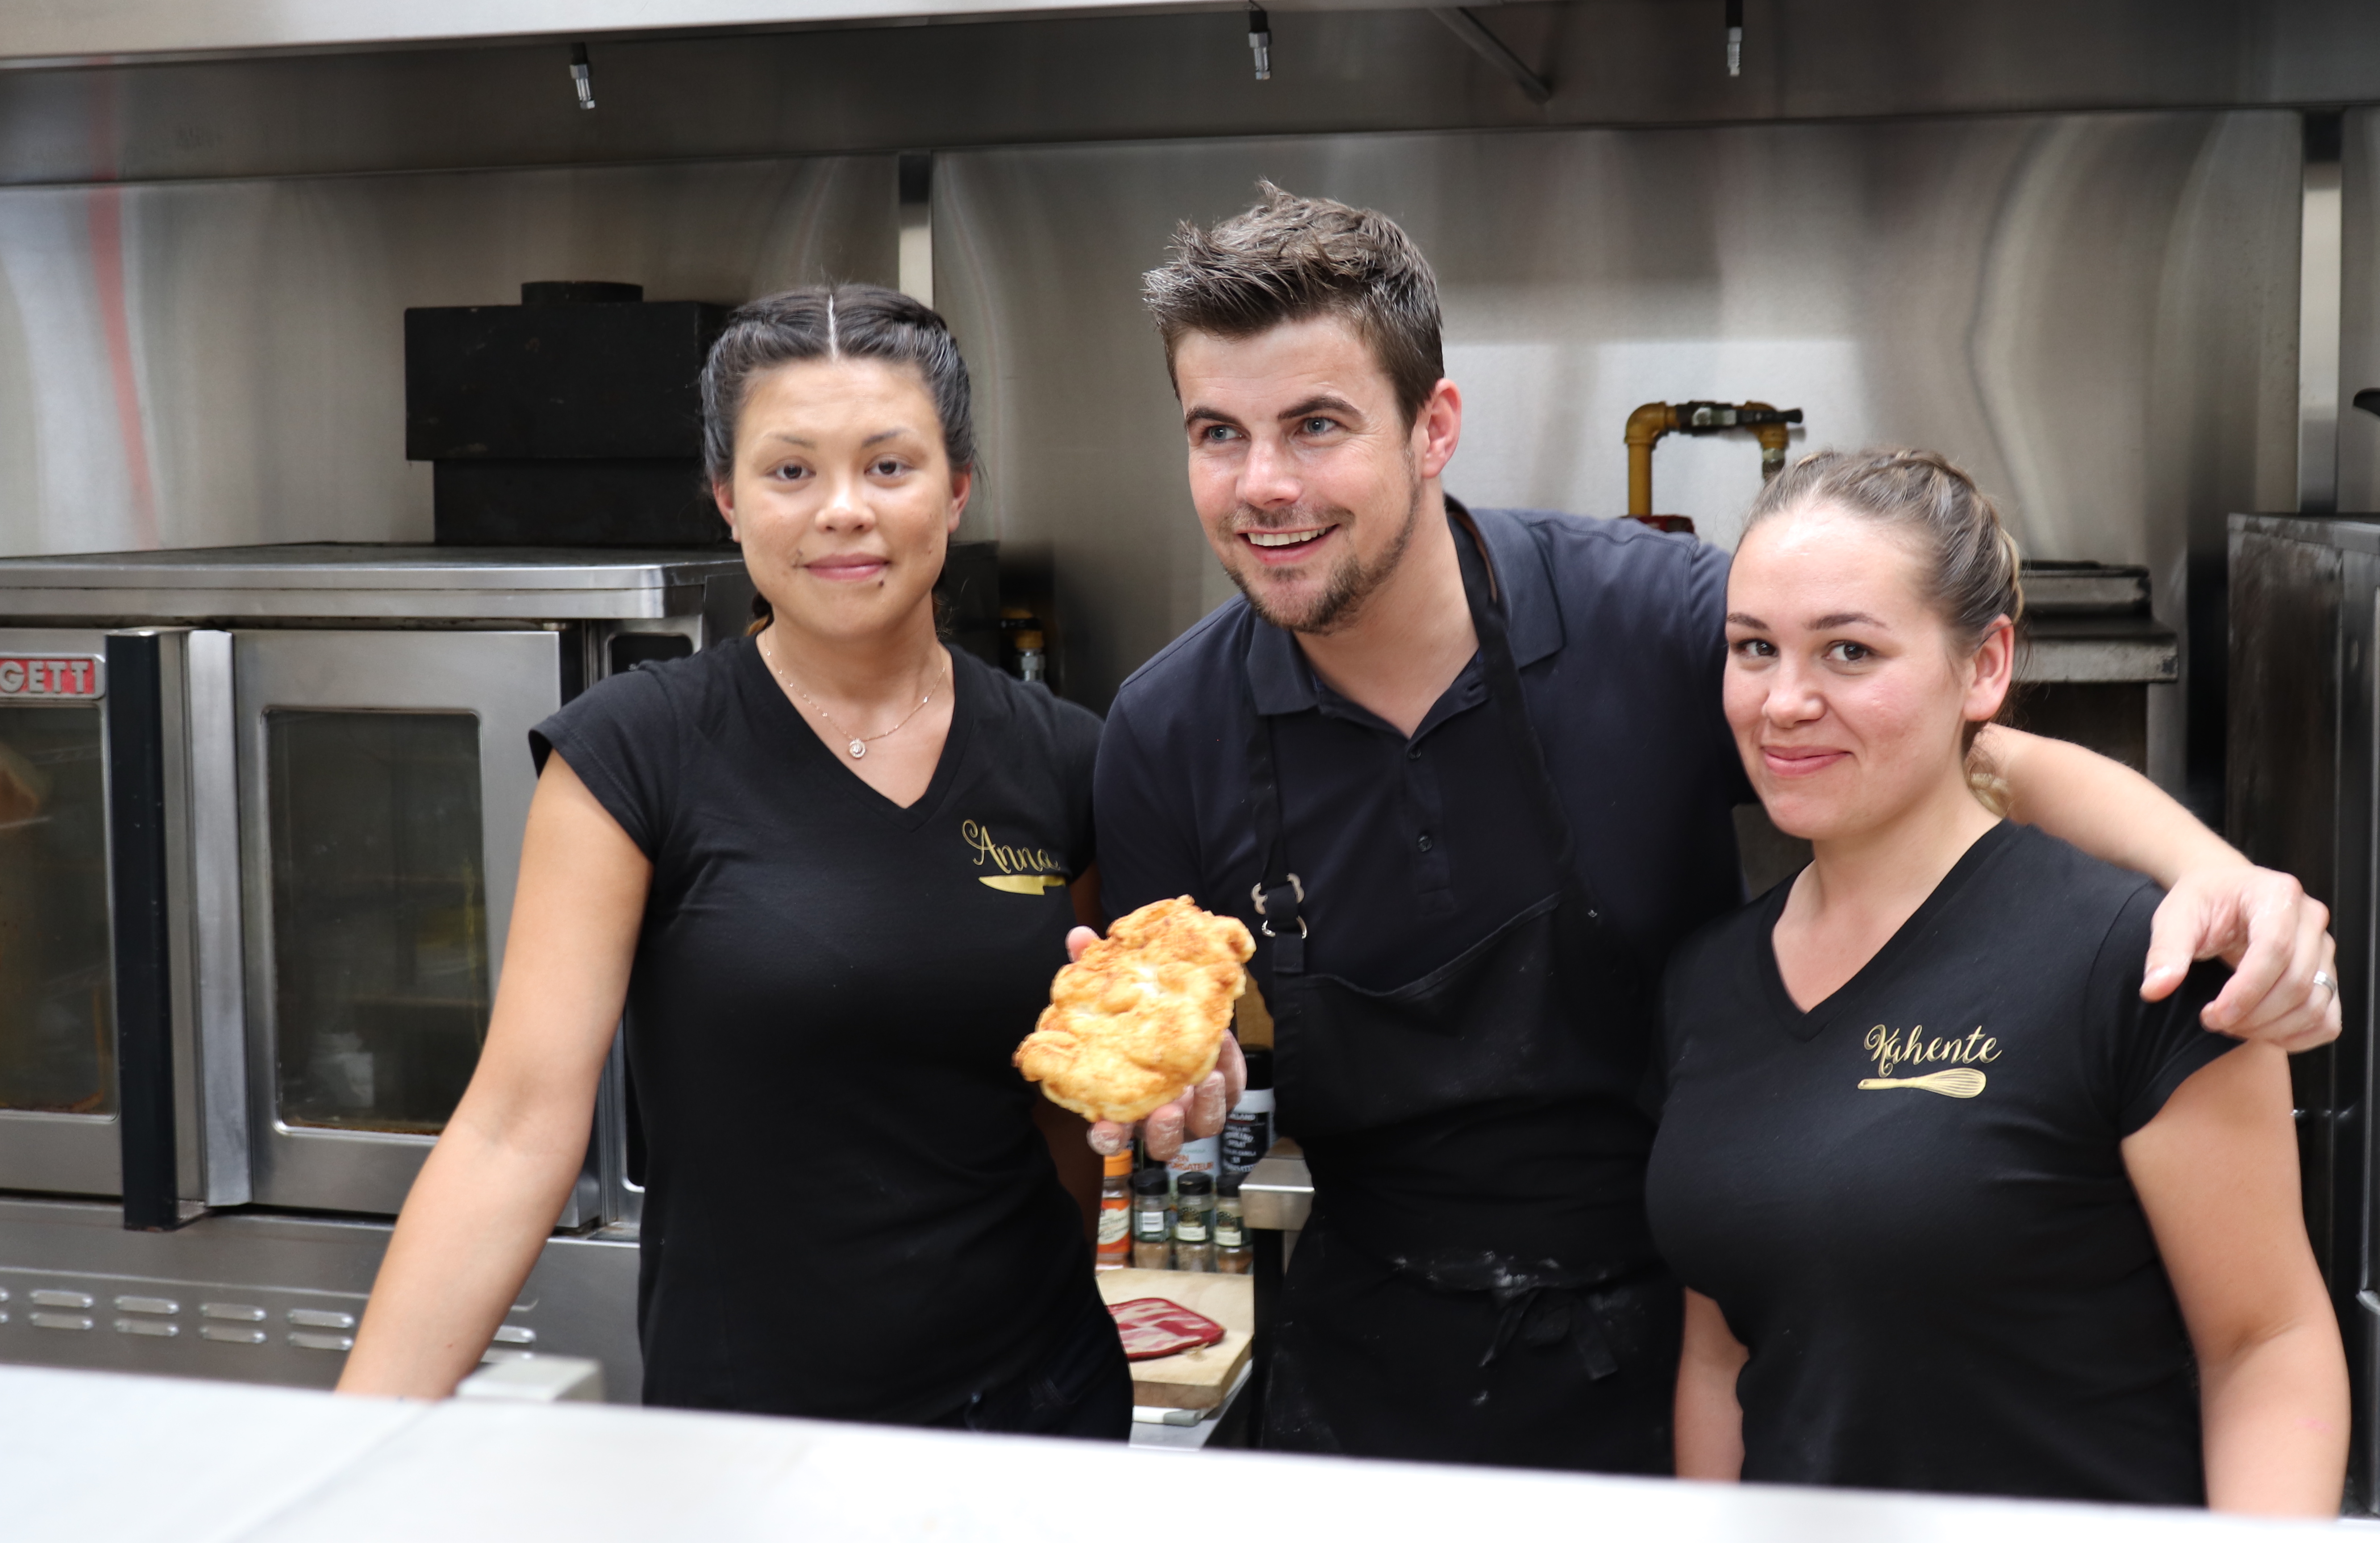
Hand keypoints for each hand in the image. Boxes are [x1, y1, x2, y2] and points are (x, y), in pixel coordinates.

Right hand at [1064, 925, 1249, 1160]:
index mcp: (1126, 1100)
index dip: (1108, 1137)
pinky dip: (1229, 1074)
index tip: (1108, 1127)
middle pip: (1161, 1142)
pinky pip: (1232, 1090)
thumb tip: (1079, 937)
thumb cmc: (1140, 1012)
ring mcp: (1196, 1103)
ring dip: (1203, 1106)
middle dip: (1163, 1130)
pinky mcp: (1226, 1086)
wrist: (1187, 1004)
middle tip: (1165, 1109)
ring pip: (1203, 1125)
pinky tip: (1222, 1051)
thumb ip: (1097, 970)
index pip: (1111, 1135)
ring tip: (1203, 1078)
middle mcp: (1160, 1110)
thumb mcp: (1118, 989)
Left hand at [2144, 866, 2339, 1050]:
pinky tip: (2260, 1032)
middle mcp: (2310, 919)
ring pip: (2315, 1005)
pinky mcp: (2325, 974)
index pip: (2275, 950)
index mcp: (2277, 894)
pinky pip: (2327, 1020)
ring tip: (2231, 1025)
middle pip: (2297, 983)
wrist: (2223, 892)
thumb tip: (2155, 989)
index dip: (2245, 991)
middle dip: (2253, 1015)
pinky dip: (2297, 1036)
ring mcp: (2324, 948)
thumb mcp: (2175, 916)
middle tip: (2212, 1020)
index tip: (2212, 1014)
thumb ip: (2165, 951)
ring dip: (2272, 1029)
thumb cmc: (2202, 901)